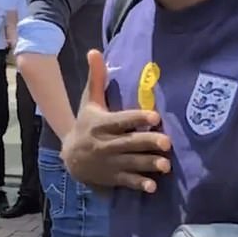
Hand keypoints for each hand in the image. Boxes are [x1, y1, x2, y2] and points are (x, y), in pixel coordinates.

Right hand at [60, 50, 171, 193]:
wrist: (70, 156)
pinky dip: (138, 184)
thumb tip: (94, 51)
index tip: (154, 116)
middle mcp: (105, 143)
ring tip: (165, 165)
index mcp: (101, 123)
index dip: (137, 118)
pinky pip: (126, 181)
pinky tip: (152, 186)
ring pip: (131, 163)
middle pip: (129, 142)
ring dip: (148, 164)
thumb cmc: (85, 123)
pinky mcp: (112, 177)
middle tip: (167, 142)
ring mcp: (109, 162)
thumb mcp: (89, 101)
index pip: (121, 120)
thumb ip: (96, 78)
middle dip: (147, 142)